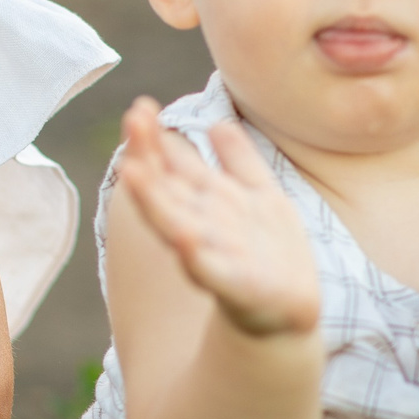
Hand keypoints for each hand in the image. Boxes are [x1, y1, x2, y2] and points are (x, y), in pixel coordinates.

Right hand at [116, 98, 321, 337]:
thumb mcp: (259, 196)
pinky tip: (184, 239)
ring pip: (176, 225)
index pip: (171, 166)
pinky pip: (211, 272)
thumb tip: (216, 122)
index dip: (153, 140)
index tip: (140, 107)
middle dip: (147, 157)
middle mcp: (201, 226)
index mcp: (205, 204)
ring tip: (132, 173)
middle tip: (131, 120)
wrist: (287, 312)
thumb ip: (238, 161)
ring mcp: (214, 256)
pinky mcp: (236, 287)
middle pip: (166, 189)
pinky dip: (195, 257)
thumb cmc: (268, 253)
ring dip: (153, 201)